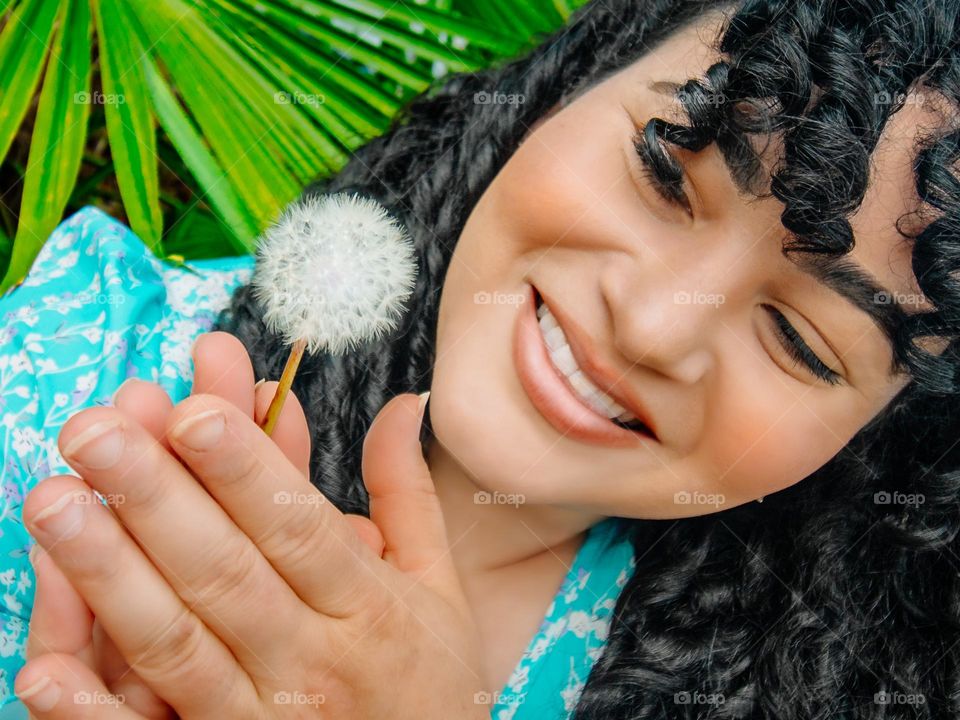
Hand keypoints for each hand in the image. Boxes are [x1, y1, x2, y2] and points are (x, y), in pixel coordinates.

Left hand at [18, 341, 484, 717]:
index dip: (244, 469)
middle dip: (156, 496)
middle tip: (95, 431)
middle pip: (225, 570)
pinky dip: (96, 713)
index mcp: (368, 604)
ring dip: (110, 573)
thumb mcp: (438, 585)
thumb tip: (405, 403)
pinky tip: (47, 669)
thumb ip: (407, 493)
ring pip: (177, 643)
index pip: (297, 525)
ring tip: (57, 503)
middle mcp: (312, 659)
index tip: (192, 411)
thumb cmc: (432, 683)